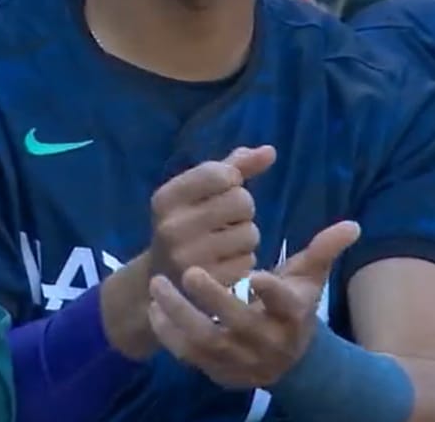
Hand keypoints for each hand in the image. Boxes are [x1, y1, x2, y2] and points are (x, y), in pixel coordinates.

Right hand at [147, 146, 276, 289]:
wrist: (164, 275)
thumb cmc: (188, 222)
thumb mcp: (199, 191)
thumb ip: (235, 167)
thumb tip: (270, 151)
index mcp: (166, 198)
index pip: (221, 174)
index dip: (232, 180)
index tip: (221, 190)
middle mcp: (172, 227)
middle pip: (241, 201)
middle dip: (243, 209)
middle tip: (226, 219)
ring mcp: (188, 258)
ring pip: (250, 233)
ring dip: (246, 235)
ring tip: (225, 240)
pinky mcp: (207, 282)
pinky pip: (249, 261)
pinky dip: (244, 259)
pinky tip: (225, 261)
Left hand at [147, 220, 360, 388]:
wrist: (287, 361)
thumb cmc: (293, 306)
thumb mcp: (309, 279)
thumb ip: (324, 250)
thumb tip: (352, 225)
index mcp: (293, 315)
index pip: (286, 305)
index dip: (273, 292)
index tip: (257, 273)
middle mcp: (268, 341)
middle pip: (239, 324)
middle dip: (213, 298)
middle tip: (188, 270)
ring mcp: (241, 360)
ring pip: (207, 342)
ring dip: (180, 314)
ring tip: (158, 284)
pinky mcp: (218, 371)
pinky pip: (189, 357)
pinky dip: (169, 335)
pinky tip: (155, 309)